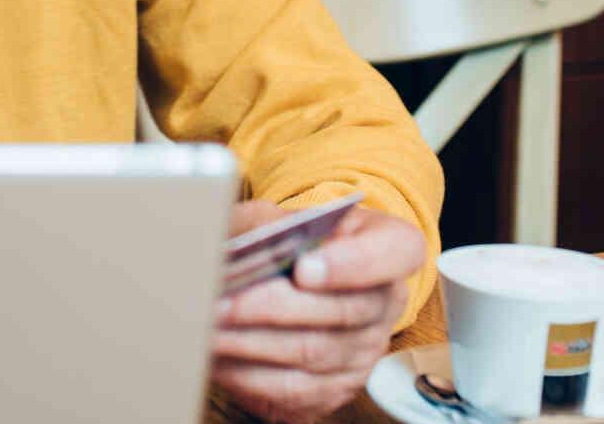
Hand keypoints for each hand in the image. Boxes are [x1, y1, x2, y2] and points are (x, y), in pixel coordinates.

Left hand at [210, 200, 426, 423]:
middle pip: (342, 311)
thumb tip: (244, 239)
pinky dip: (249, 374)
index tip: (303, 267)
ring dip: (252, 344)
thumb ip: (268, 219)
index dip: (352, 264)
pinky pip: (294, 390)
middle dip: (272, 308)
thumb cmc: (298, 241)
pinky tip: (217, 355)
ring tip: (208, 328)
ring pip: (312, 353)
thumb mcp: (286, 215)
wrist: (303, 279)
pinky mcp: (337, 388)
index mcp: (390, 246)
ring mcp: (365, 351)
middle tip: (223, 302)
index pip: (395, 253)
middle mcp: (386, 302)